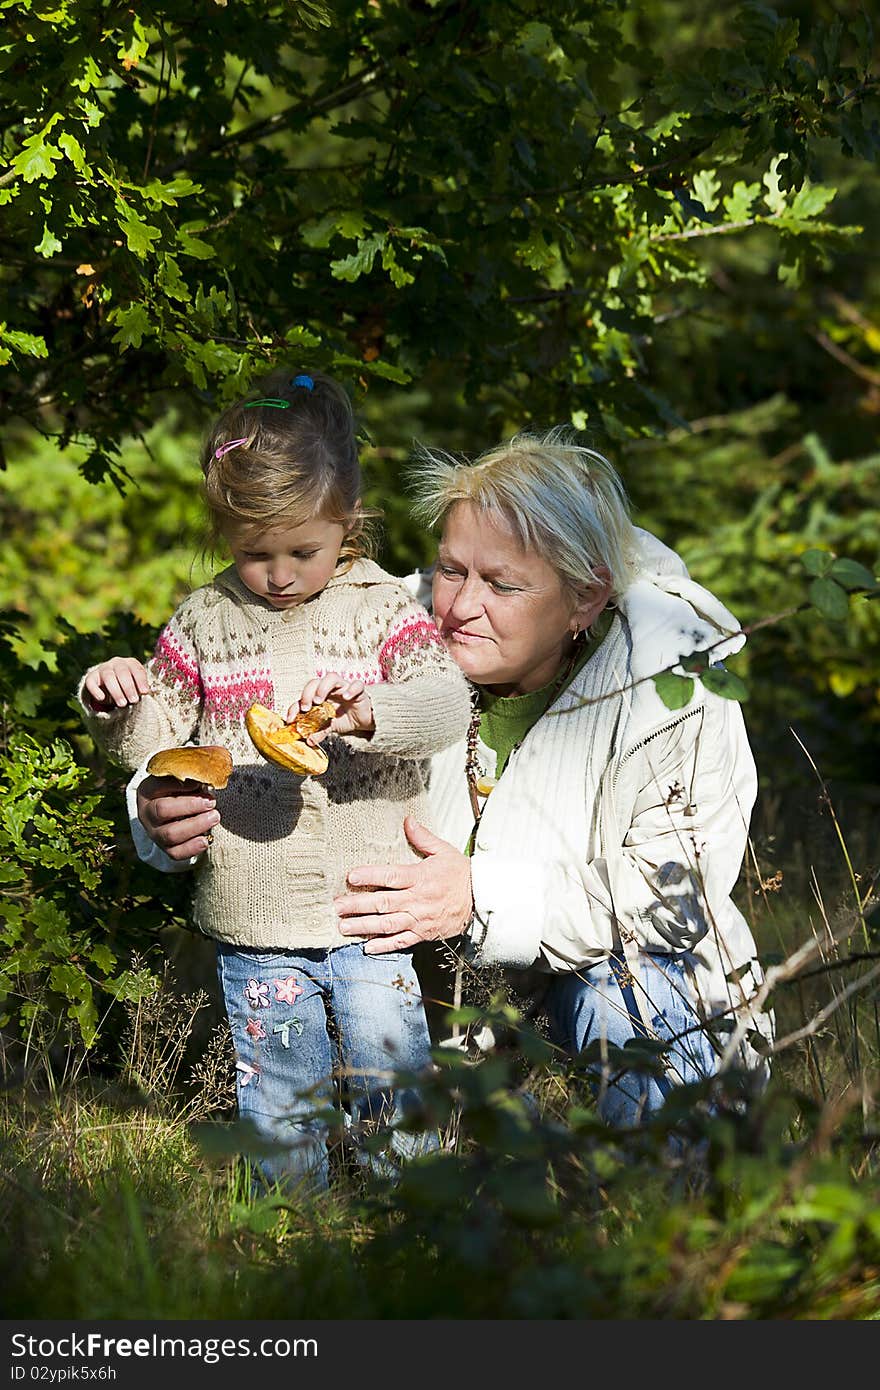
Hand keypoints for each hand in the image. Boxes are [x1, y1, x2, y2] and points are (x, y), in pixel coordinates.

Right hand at [83, 657, 149, 710]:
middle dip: (129, 687)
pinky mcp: (91, 677)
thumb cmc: (128, 687)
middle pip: (122, 672)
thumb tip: (144, 693)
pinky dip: (96, 690)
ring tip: (122, 704)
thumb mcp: (137, 687)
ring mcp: (103, 668)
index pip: (136, 669)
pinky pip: (91, 682)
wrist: (110, 686)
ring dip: (116, 691)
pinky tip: (101, 699)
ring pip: (108, 676)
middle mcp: (117, 663)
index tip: (144, 692)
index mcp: (130, 663)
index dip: (141, 681)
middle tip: (134, 700)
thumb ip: (140, 689)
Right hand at [136, 775, 219, 859]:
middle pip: (162, 810)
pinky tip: (206, 839)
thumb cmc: (178, 788)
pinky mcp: (166, 848)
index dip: (179, 785)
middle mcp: (146, 813)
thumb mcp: (179, 777)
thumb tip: (204, 775)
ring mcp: (155, 833)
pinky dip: (192, 848)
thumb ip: (188, 774)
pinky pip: (176, 853)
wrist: (173, 810)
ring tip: (215, 817)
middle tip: (211, 801)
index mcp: (147, 791)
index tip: (199, 782)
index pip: (158, 786)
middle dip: (190, 806)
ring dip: (195, 826)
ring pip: (170, 834)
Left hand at [291, 671, 373, 739]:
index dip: (295, 707)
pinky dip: (351, 689)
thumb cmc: (344, 718)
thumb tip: (309, 741)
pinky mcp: (358, 691)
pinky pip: (357, 685)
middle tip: (306, 708)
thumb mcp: (328, 727)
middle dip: (307, 694)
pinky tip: (346, 697)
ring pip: (332, 678)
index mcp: (319, 697)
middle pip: (315, 682)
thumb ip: (318, 732)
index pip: (303, 697)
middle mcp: (329, 690)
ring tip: (320, 700)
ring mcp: (343, 688)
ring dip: (323, 687)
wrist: (363, 720)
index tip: (291, 719)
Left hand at [335, 816, 472, 953]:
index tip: (351, 876)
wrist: (481, 900)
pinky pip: (402, 941)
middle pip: (383, 903)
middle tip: (336, 907)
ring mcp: (420, 919)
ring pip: (388, 924)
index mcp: (421, 878)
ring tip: (343, 927)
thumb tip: (408, 820)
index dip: (370, 876)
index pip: (391, 877)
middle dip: (357, 905)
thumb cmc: (462, 875)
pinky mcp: (424, 934)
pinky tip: (367, 947)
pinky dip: (384, 946)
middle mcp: (418, 900)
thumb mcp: (444, 851)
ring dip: (364, 926)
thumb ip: (423, 838)